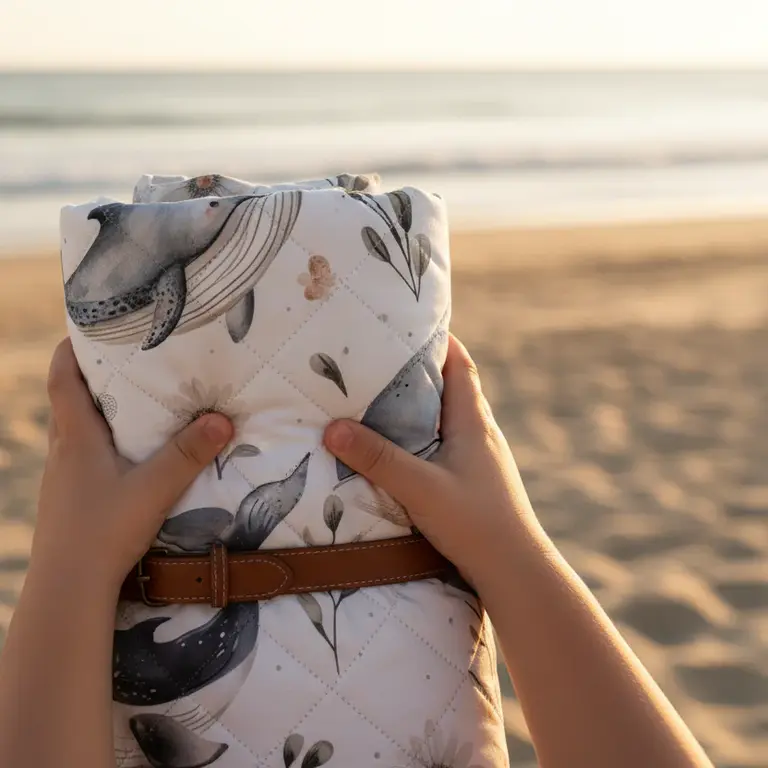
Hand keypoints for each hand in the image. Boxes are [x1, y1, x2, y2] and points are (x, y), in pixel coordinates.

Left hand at [32, 339, 233, 592]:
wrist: (67, 590)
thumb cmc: (103, 533)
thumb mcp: (153, 489)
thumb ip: (187, 454)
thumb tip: (222, 419)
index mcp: (76, 437)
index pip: (61, 378)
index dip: (68, 349)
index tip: (88, 327)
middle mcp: (62, 452)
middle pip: (70, 400)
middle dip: (93, 376)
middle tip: (128, 361)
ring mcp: (62, 479)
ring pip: (76, 431)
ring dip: (98, 412)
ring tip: (134, 403)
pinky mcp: (68, 501)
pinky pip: (82, 458)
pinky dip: (101, 444)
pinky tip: (127, 458)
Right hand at [323, 333, 540, 588]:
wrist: (517, 571)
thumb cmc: (476, 525)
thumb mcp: (421, 488)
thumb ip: (378, 459)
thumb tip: (332, 427)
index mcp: (473, 422)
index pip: (460, 364)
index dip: (438, 340)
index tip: (407, 324)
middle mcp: (482, 433)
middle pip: (454, 387)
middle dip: (422, 369)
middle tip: (382, 359)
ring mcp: (482, 458)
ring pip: (450, 418)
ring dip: (423, 405)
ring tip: (385, 400)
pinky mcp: (478, 481)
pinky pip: (449, 444)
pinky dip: (427, 436)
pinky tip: (406, 451)